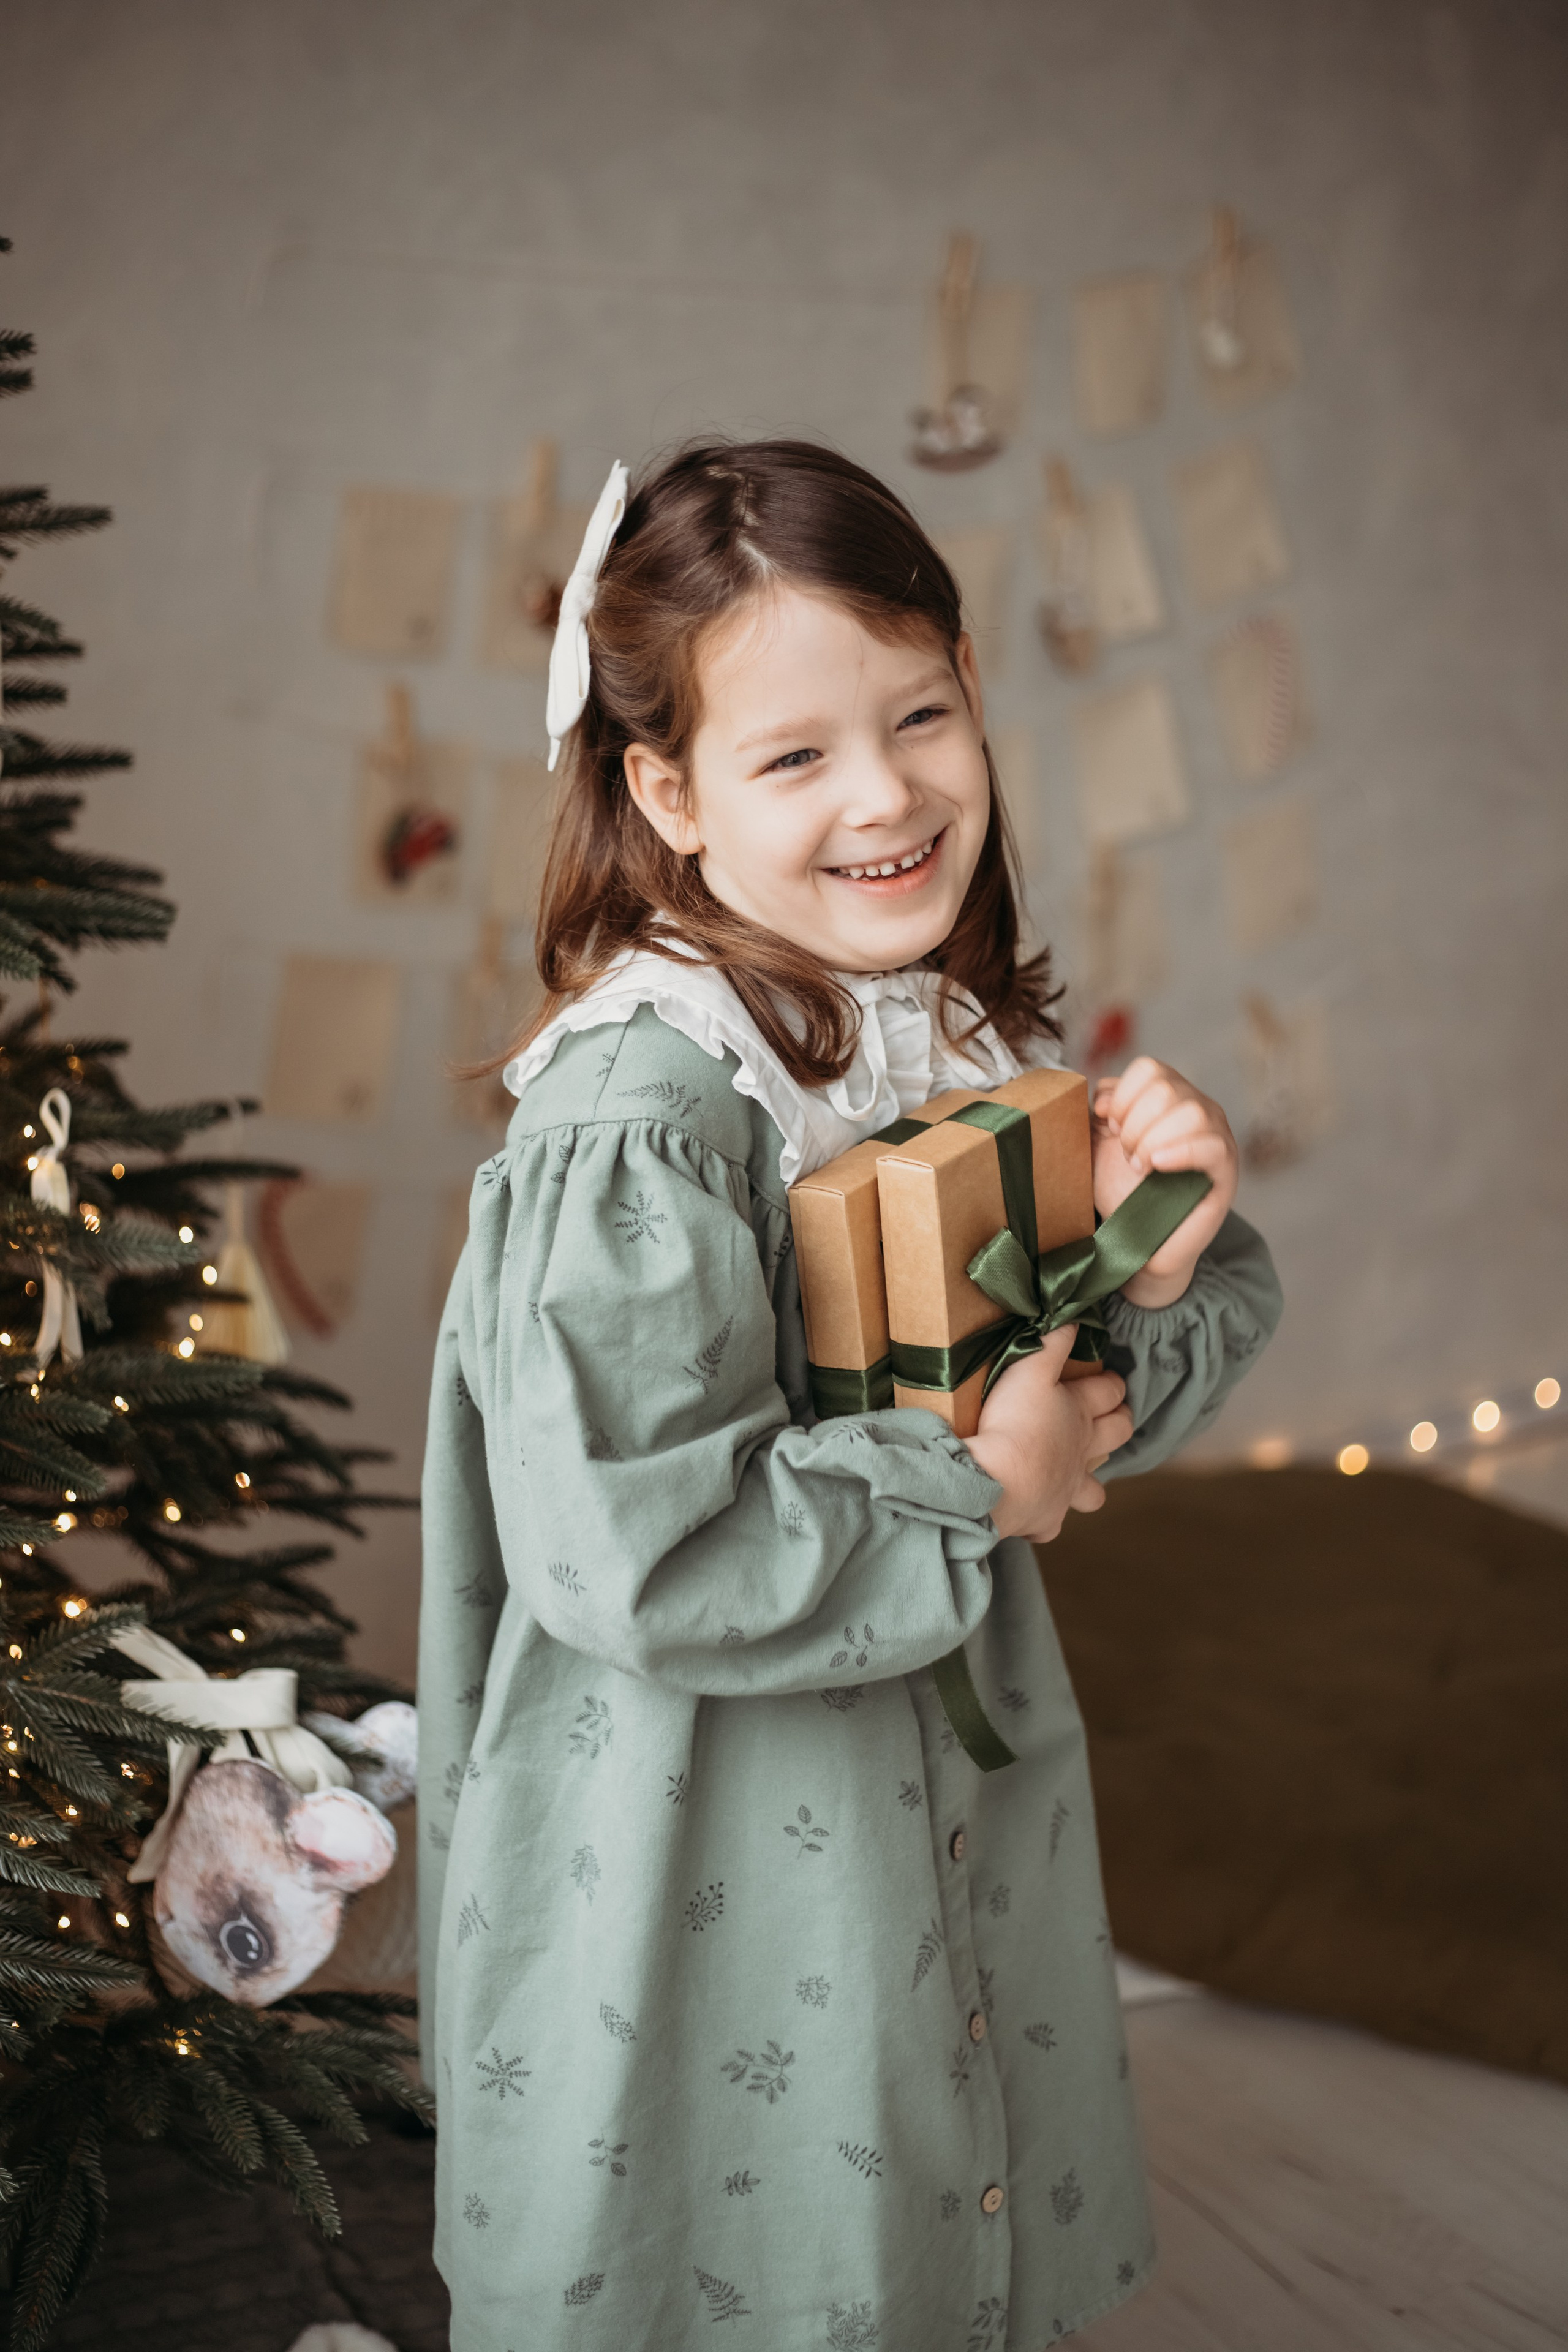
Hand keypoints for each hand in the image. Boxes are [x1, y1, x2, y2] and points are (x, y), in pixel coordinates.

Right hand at [965, 1326, 1132, 1543]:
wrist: (997, 1482)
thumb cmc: (1014, 1422)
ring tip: (1080, 1475)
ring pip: (1094, 1491)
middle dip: (1120, 1424)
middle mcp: (1082, 1453)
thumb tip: (1072, 1319)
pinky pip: (1051, 1525)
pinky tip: (1034, 1513)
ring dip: (1091, 1481)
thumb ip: (1050, 1342)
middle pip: (1116, 1436)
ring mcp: (1067, 1490)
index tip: (1112, 1379)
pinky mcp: (1046, 1519)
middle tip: (1115, 1418)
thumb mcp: (1029, 1369)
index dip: (1112, 1383)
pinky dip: (1045, 1519)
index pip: (1109, 1392)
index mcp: (1080, 1414)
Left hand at [1092, 1057, 1237, 1308]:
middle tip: (1126, 1156)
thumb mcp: (1100, 1145)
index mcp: (1169, 1094)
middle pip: (1166, 1088)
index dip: (1122, 1097)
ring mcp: (1216, 1135)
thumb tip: (1105, 1094)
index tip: (1110, 1128)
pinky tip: (1157, 1166)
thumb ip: (1099, 1113)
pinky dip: (1180, 1151)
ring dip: (1152, 1140)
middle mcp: (1198, 1107)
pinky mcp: (1225, 1168)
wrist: (1140, 1239)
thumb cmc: (1124, 1191)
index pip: (1149, 1068)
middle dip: (1134, 1124)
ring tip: (1140, 1167)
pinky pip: (1212, 1144)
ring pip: (1190, 1111)